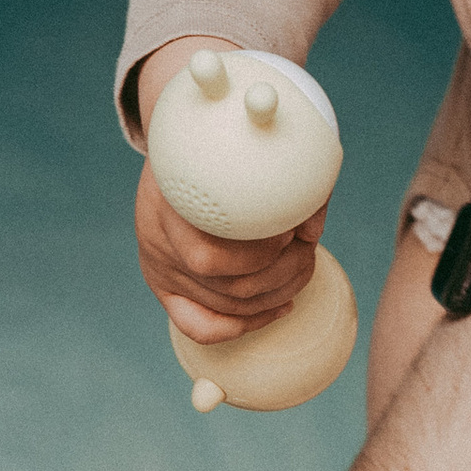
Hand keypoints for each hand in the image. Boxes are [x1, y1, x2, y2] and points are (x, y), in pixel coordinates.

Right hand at [130, 33, 327, 341]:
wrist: (176, 146)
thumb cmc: (221, 143)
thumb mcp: (243, 143)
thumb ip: (285, 176)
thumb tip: (313, 228)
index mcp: (167, 202)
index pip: (210, 257)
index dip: (261, 254)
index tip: (292, 231)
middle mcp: (157, 241)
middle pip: (227, 286)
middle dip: (282, 273)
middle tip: (307, 248)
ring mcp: (159, 269)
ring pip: (226, 307)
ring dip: (278, 292)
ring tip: (303, 266)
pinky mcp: (166, 289)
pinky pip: (201, 327)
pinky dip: (248, 324)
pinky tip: (282, 305)